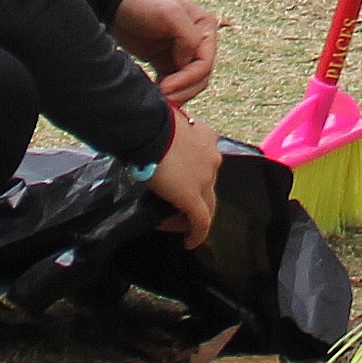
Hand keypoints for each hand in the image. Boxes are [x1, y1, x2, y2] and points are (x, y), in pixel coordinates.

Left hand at [112, 0, 223, 107]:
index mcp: (205, 28)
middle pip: (201, 77)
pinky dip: (169, 92)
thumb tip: (188, 62)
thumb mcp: (169, 13)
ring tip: (158, 98)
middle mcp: (199, 42)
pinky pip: (176, 85)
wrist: (117, 6)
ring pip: (190, 84)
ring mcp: (184, 54)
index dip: (188, 78)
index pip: (205, 63)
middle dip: (183, 90)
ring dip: (177, 94)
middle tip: (163, 98)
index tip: (166, 87)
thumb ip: (187, 37)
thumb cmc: (143, 4)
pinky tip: (156, 94)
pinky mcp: (168, 63)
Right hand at [145, 109, 221, 242]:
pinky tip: (189, 242)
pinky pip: (201, 222)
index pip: (205, 160)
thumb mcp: (166, 122)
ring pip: (206, 204)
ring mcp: (205, 179)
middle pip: (208, 184)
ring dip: (193, 215)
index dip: (193, 174)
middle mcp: (212, 158)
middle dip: (194, 196)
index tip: (177, 181)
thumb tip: (152, 141)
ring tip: (178, 224)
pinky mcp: (194, 197)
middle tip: (176, 205)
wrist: (149, 128)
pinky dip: (197, 233)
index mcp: (206, 136)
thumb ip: (167, 134)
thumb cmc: (150, 120)